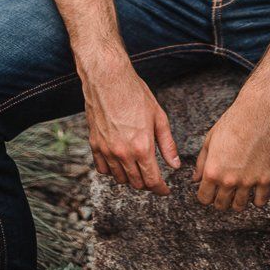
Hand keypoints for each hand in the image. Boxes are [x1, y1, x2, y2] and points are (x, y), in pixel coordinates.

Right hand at [82, 59, 180, 195]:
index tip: (165, 190)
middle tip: (154, 177)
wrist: (108, 79)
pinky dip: (112, 171)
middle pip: (136, 183)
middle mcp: (123, 153)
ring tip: (138, 169)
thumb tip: (175, 165)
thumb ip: (167, 144)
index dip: (161, 189)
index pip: (152, 181)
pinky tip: (120, 162)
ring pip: (119, 179)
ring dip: (131, 178)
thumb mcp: (158, 117)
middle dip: (148, 184)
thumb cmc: (135, 93)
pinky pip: (103, 169)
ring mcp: (107, 150)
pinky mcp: (95, 145)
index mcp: (142, 147)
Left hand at [191, 100, 269, 211]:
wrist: (259, 112)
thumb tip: (196, 179)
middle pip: (221, 205)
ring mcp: (248, 181)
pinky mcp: (265, 178)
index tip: (209, 191)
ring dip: (237, 201)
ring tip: (238, 191)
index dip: (205, 195)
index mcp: (213, 170)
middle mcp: (229, 180)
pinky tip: (255, 191)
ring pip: (239, 206)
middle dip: (220, 199)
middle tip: (223, 190)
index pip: (204, 198)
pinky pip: (260, 201)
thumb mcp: (210, 139)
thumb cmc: (233, 122)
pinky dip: (257, 200)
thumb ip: (202, 162)